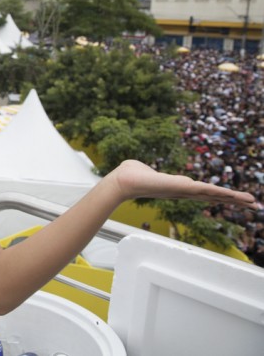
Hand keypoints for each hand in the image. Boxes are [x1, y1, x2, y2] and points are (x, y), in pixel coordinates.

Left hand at [108, 160, 256, 206]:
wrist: (123, 181)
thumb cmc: (129, 175)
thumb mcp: (143, 170)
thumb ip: (147, 170)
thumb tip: (140, 169)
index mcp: (178, 187)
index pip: (203, 192)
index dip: (219, 195)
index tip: (233, 198)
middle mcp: (184, 192)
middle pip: (213, 197)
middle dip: (233, 200)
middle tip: (252, 204)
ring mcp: (183, 191)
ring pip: (213, 195)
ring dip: (232, 198)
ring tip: (251, 202)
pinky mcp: (181, 188)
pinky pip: (205, 190)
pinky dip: (220, 193)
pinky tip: (234, 196)